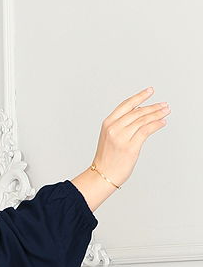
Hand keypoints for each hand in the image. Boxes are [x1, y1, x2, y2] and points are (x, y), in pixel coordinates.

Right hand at [70, 86, 169, 211]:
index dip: (139, 96)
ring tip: (166, 111)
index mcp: (108, 123)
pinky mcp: (130, 147)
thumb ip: (122, 124)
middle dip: (153, 107)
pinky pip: (146, 130)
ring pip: (143, 120)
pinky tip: (162, 122)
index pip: (126, 105)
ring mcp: (122, 138)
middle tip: (164, 105)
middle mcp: (114, 128)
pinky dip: (156, 124)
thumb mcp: (110, 137)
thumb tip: (141, 113)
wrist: (102, 175)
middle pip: (137, 112)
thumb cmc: (107, 158)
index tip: (150, 91)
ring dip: (157, 114)